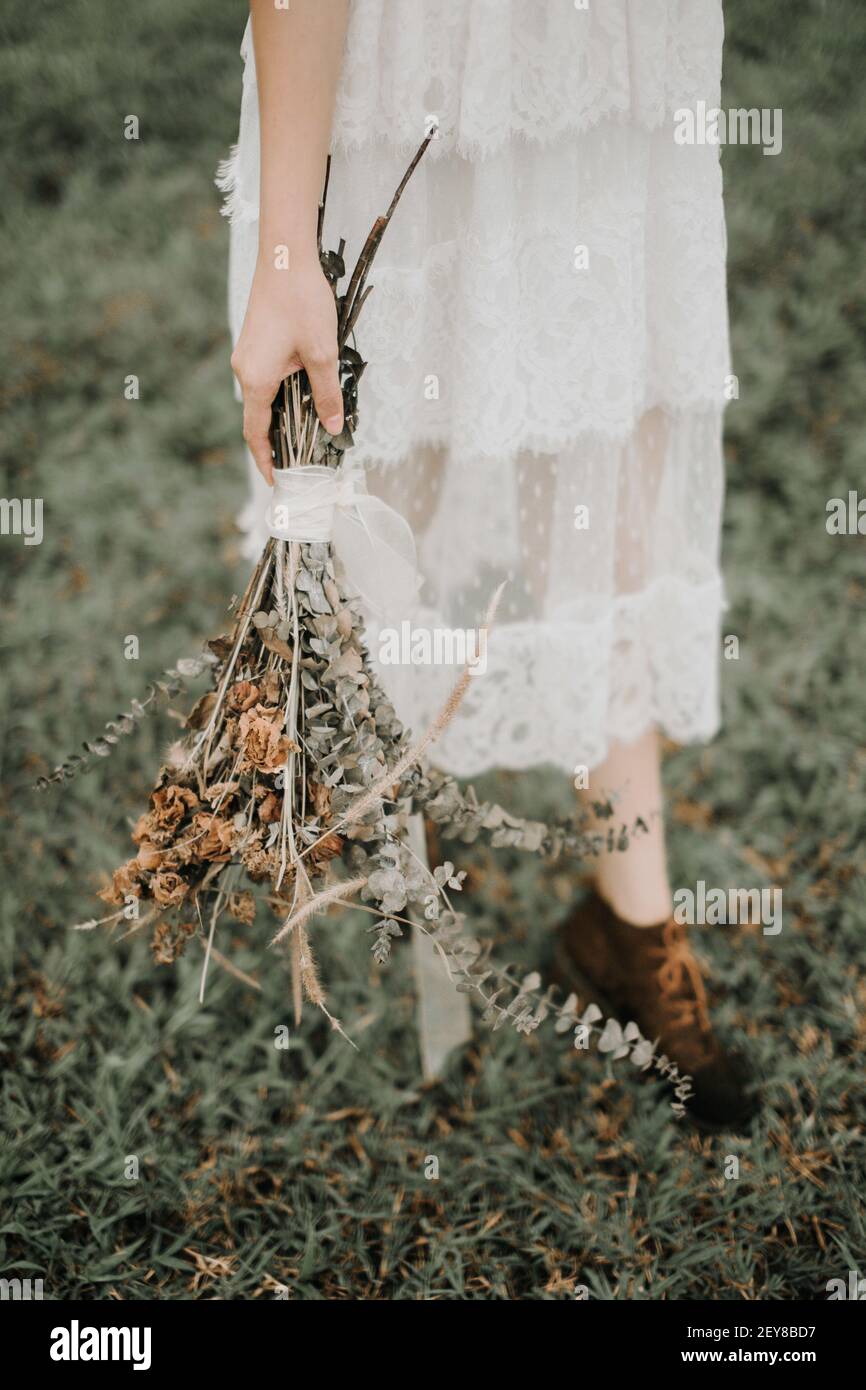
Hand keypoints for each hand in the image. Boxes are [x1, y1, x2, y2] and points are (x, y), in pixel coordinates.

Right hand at [231, 255, 343, 483]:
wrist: (284, 256)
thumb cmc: (301, 302)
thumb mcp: (323, 354)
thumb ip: (327, 395)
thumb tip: (333, 426)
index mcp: (256, 379)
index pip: (257, 434)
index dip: (265, 460)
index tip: (276, 480)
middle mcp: (244, 370)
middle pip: (260, 418)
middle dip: (280, 441)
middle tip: (304, 460)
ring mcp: (247, 356)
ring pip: (265, 398)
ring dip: (285, 416)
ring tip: (310, 431)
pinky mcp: (255, 343)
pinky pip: (266, 379)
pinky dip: (283, 395)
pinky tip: (305, 395)